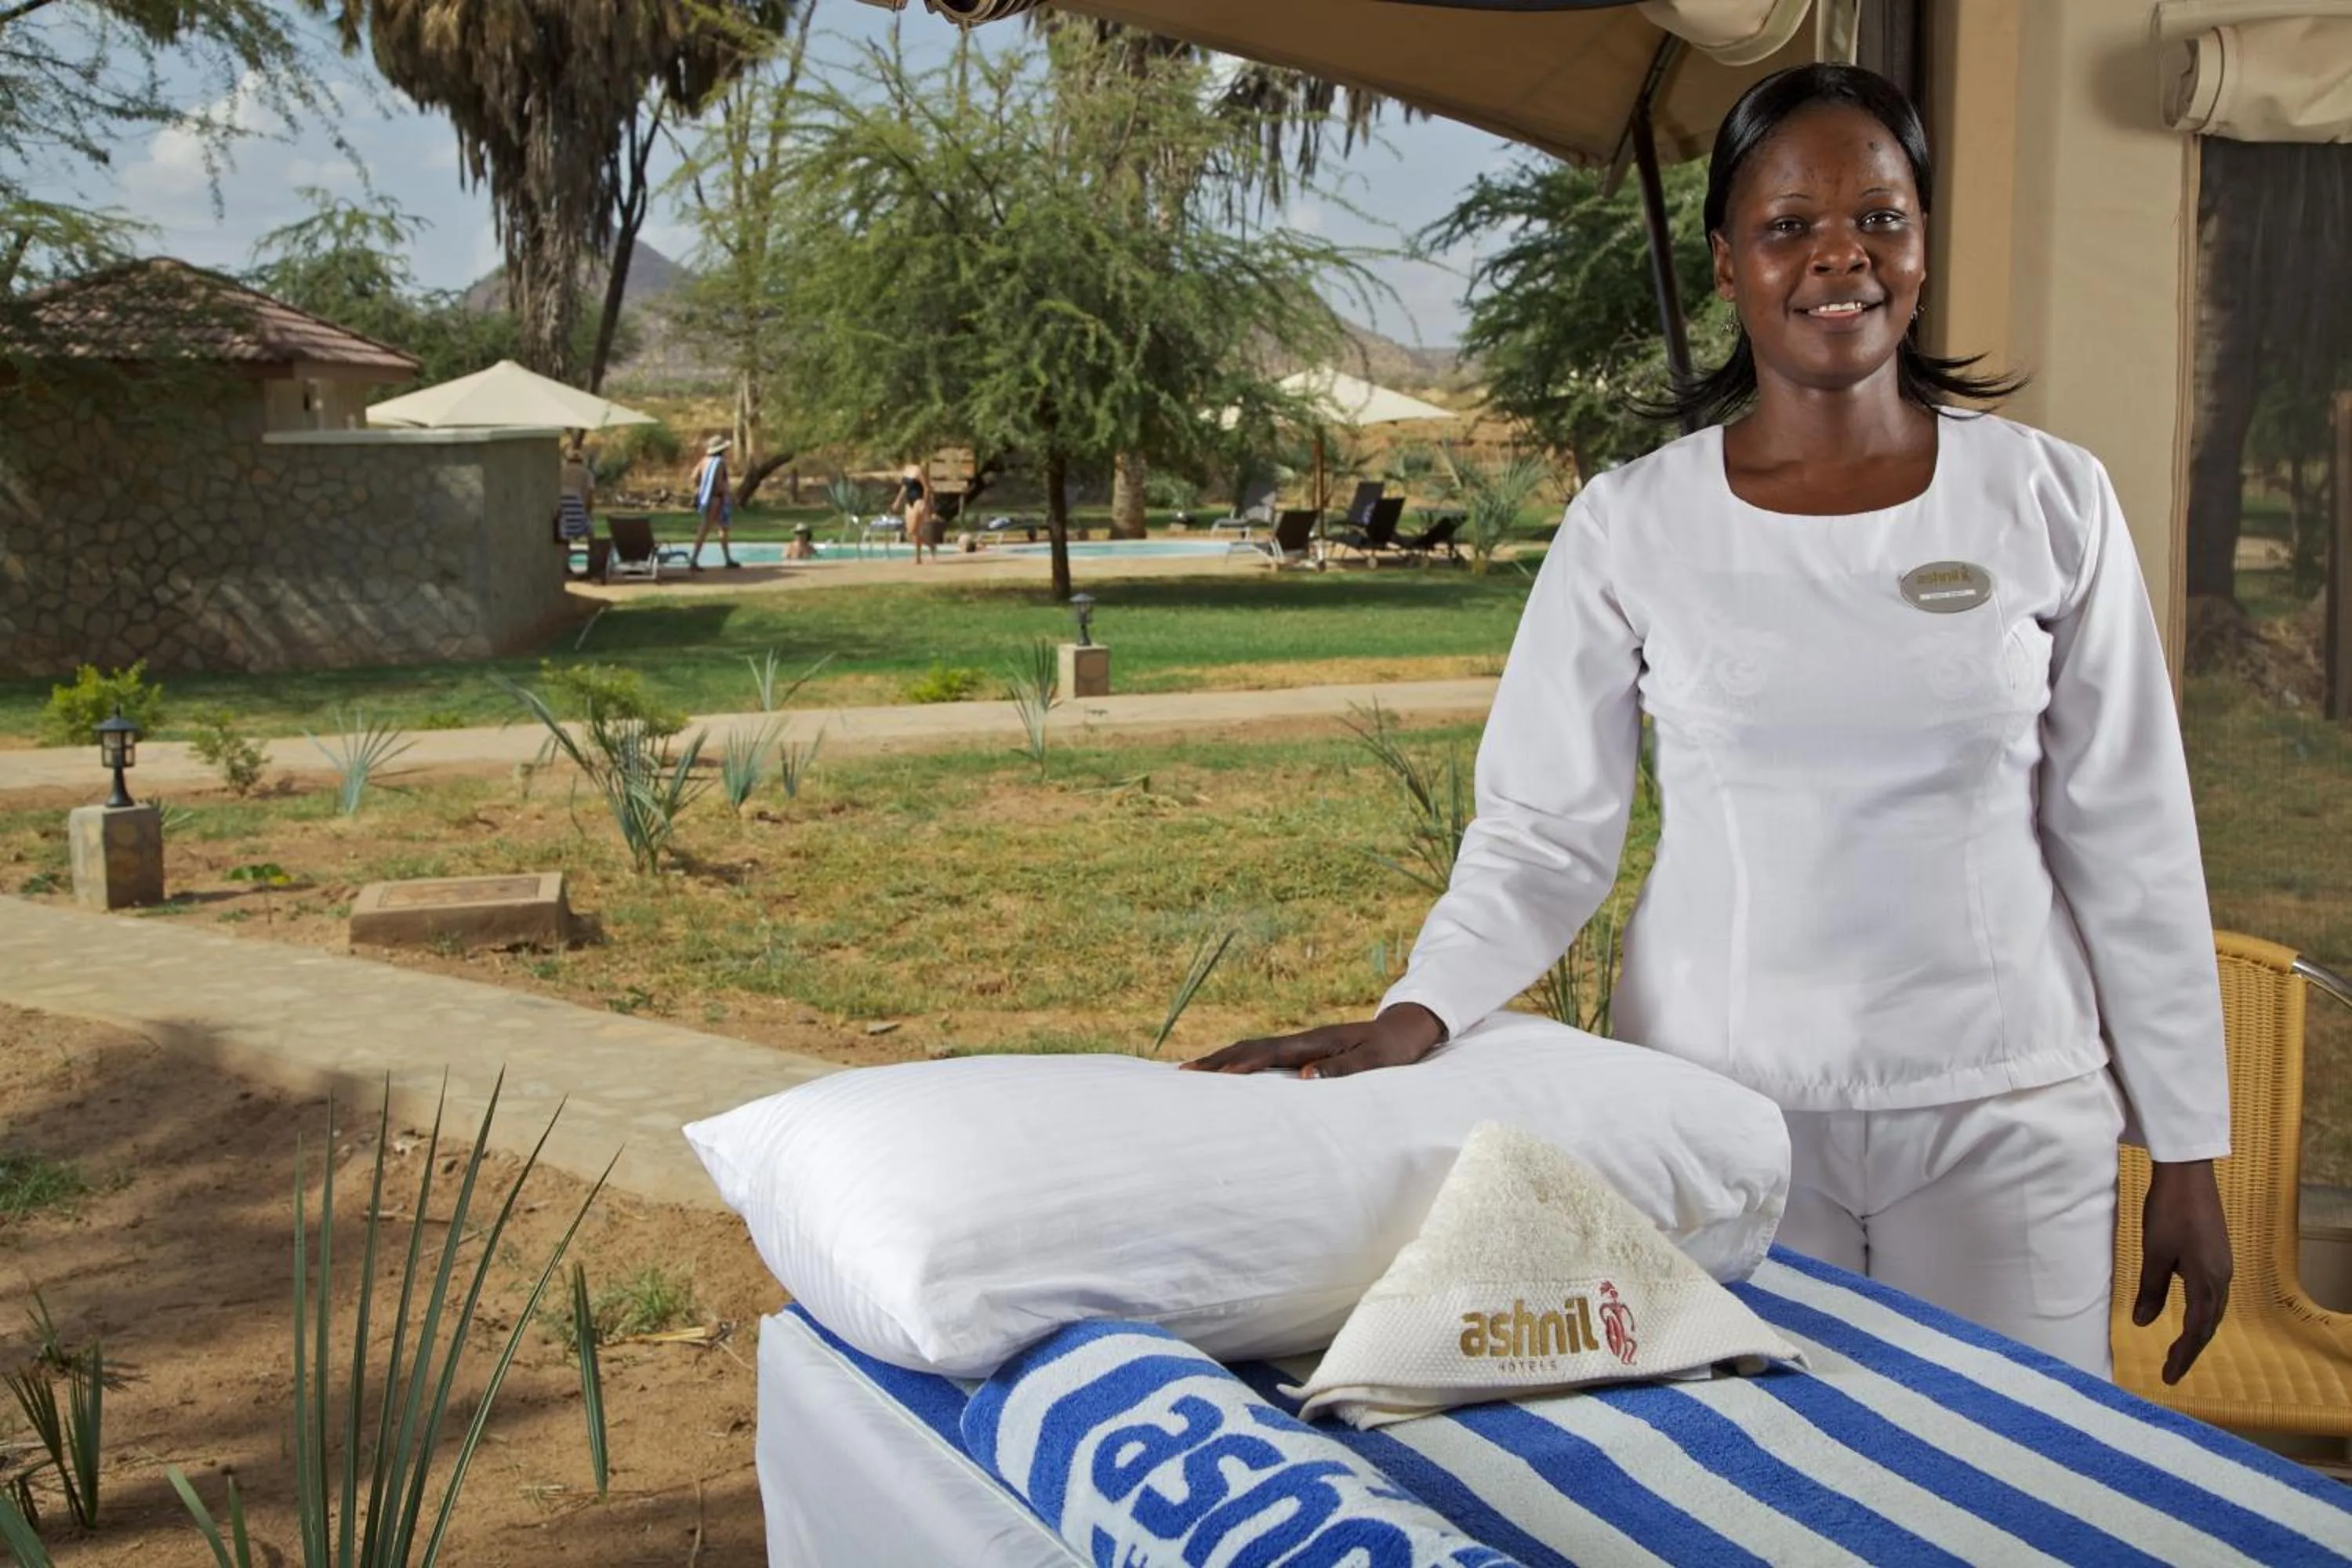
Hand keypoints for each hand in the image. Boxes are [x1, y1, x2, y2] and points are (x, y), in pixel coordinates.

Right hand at [1180, 1004, 1446, 1078]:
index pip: (1266, 1054)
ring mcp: (1301, 1044)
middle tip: (1181, 1073)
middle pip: (1248, 1047)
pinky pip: (1264, 1057)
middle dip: (1215, 1060)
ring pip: (1252, 1049)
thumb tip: (1303, 1078)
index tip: (1212, 1079)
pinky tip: (1231, 1073)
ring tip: (1193, 1072)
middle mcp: (1301, 1040)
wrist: (1407, 1029)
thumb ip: (1342, 1069)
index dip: (1238, 1066)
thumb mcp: (1375, 1061)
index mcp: (1313, 1042)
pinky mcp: (1305, 1051)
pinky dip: (1240, 1063)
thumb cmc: (1393, 1050)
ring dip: (1223, 1060)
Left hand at [2135, 1159, 2232, 1384]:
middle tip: (2172, 1371)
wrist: (2188, 1175)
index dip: (2182, 1355)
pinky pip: (2212, 1294)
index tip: (2168, 1376)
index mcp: (2207, 1281)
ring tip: (2180, 1351)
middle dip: (2191, 1349)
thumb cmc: (2169, 1212)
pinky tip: (2190, 1313)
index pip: (2197, 1329)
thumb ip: (2151, 1289)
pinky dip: (2201, 1312)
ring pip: (2212, 1310)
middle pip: (2208, 1324)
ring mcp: (2222, 1265)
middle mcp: (2221, 1277)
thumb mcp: (2155, 1253)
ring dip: (2198, 1332)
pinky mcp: (2217, 1255)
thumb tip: (2143, 1322)